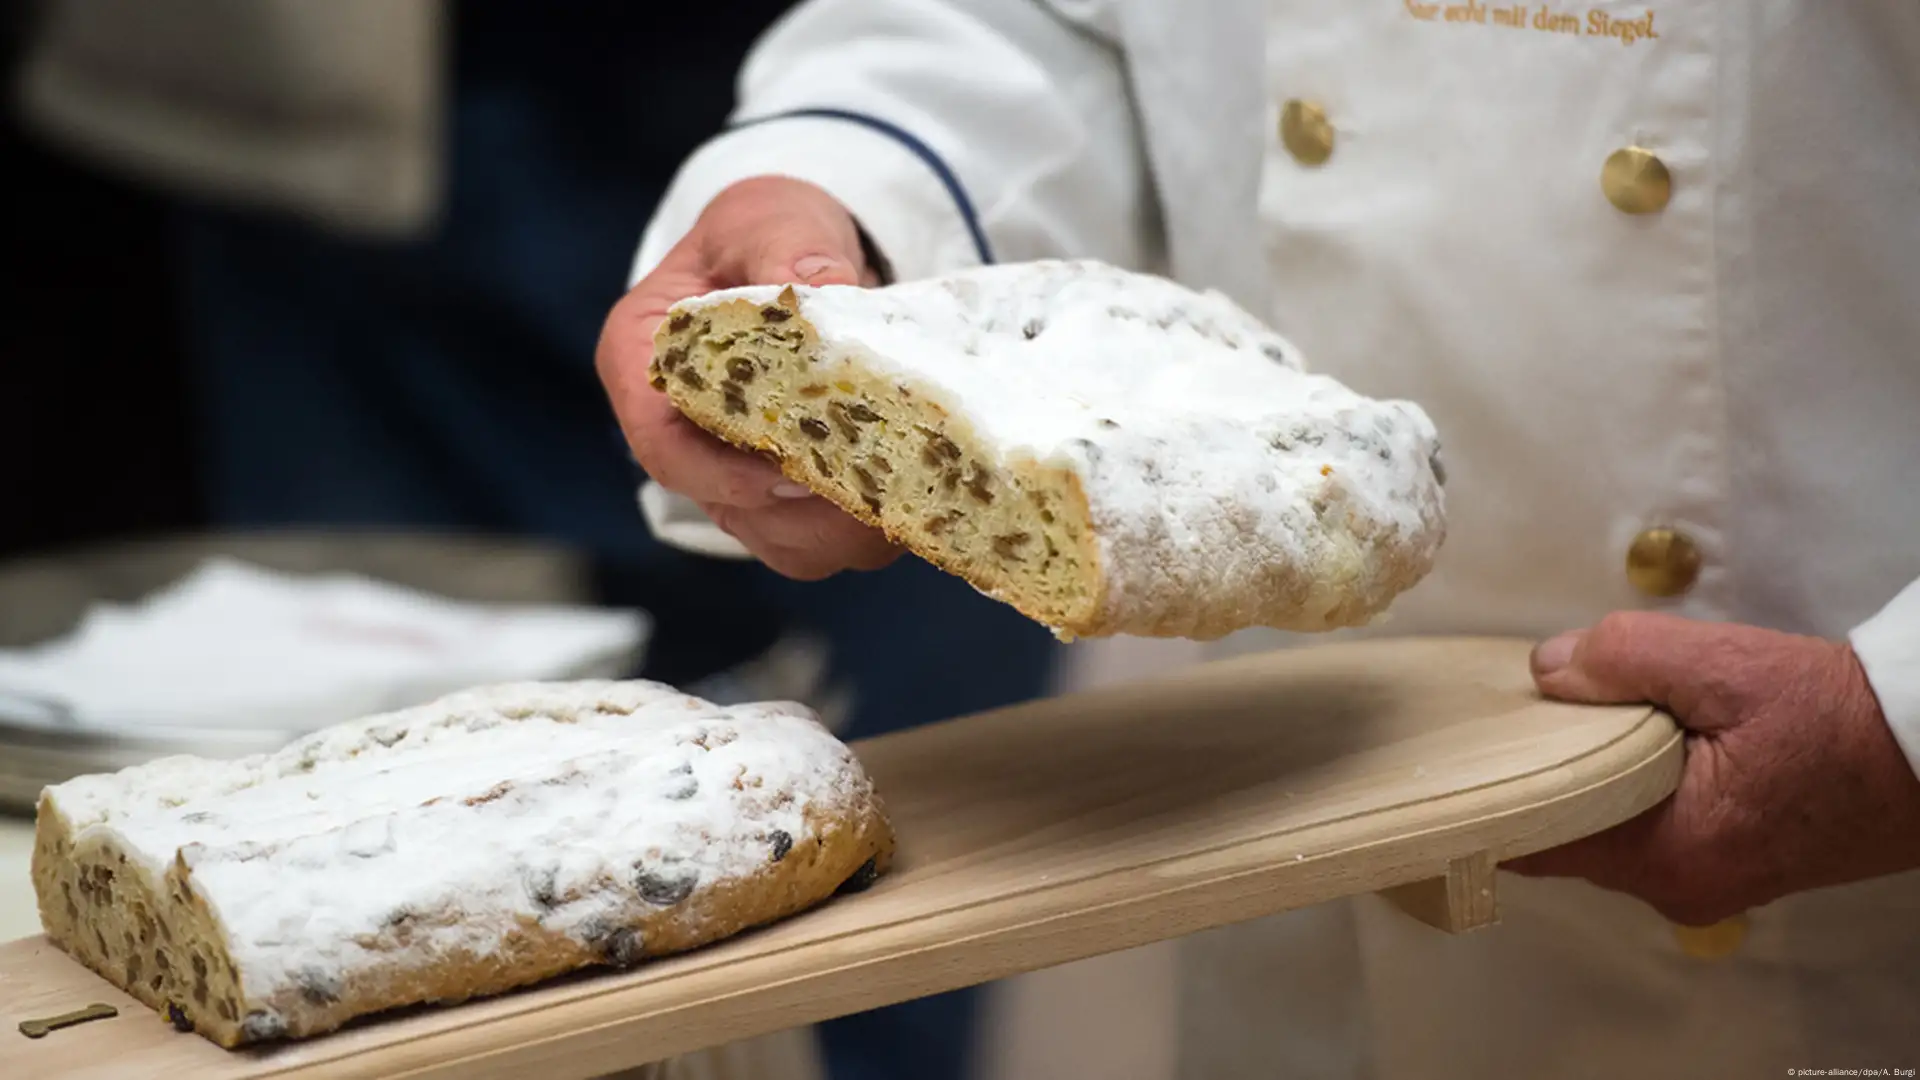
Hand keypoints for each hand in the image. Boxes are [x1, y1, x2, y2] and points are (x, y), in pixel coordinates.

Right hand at [595, 176, 902, 579]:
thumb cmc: (763, 232)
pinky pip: (825, 543)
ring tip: (908, 494)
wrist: (800, 253)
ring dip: (847, 532)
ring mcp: (736, 474)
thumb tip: (821, 285)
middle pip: (730, 511)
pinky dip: (869, 531)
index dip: (722, 474)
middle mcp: (683, 433)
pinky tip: (917, 493)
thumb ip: (784, 246)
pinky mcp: (789, 496)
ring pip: (785, 543)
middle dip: (807, 514)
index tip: (793, 472)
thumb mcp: (764, 218)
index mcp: (642, 361)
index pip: (662, 445)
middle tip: (878, 489)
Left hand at [1507, 611, 1919, 924]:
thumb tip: (1545, 670)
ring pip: (1607, 825)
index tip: (1452, 764)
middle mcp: (1679, 884)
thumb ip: (1622, 659)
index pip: (1536, 844)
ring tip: (1571, 714)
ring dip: (1589, 774)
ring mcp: (1707, 878)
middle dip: (1540, 775)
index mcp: (1668, 854)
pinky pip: (1647, 823)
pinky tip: (1626, 734)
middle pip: (1567, 833)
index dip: (1490, 800)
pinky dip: (1628, 782)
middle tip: (1509, 715)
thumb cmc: (1837, 715)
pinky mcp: (1729, 859)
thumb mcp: (1722, 665)